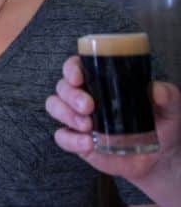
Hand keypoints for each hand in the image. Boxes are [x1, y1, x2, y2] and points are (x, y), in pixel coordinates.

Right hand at [46, 56, 179, 182]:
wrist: (160, 158)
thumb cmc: (161, 124)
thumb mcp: (170, 107)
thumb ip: (167, 95)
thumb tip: (155, 89)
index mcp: (102, 82)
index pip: (76, 67)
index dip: (71, 69)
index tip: (79, 77)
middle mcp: (85, 97)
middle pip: (62, 87)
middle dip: (71, 95)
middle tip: (89, 106)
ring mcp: (78, 119)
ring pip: (54, 106)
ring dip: (66, 114)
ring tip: (87, 125)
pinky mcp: (77, 141)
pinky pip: (61, 137)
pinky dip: (71, 140)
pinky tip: (88, 143)